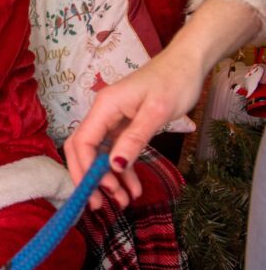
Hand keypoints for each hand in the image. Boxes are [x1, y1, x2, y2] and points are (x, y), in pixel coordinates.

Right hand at [64, 46, 203, 209]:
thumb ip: (134, 139)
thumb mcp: (156, 113)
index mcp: (104, 107)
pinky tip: (133, 187)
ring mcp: (111, 120)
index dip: (84, 168)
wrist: (187, 65)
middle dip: (89, 178)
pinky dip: (122, 170)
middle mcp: (102, 114)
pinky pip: (115, 151)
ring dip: (107, 178)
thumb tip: (114, 166)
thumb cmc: (174, 82)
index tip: (99, 191)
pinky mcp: (123, 125)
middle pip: (81, 149)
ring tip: (123, 201)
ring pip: (98, 154)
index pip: (81, 141)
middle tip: (102, 205)